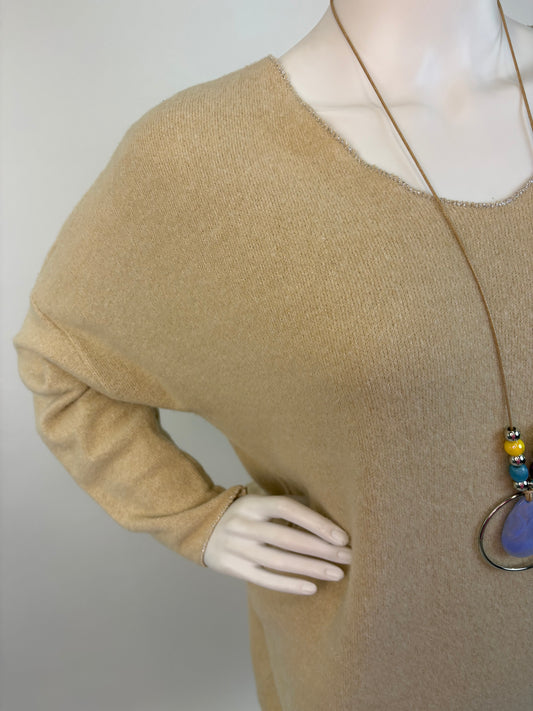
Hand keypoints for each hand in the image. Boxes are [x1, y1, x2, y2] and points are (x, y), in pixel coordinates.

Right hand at [203, 492, 351, 594]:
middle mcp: (243, 525)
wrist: (199, 529)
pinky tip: (311, 587)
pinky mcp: (233, 569)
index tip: (342, 536)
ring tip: (337, 574)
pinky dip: (289, 585)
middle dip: (321, 548)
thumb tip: (327, 513)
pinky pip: (265, 580)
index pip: (288, 509)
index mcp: (253, 504)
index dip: (316, 522)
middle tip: (349, 557)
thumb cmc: (243, 514)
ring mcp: (237, 549)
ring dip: (311, 568)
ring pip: (279, 561)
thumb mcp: (258, 502)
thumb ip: (286, 506)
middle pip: (287, 538)